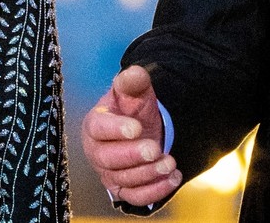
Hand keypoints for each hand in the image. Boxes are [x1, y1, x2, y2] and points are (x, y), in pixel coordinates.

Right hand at [82, 65, 181, 205]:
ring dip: (149, 173)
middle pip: (108, 159)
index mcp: (95, 124)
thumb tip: (135, 72)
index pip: (98, 128)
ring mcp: (108, 173)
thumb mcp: (134, 93)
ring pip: (124, 180)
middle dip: (133, 156)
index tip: (136, 128)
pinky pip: (135, 197)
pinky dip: (155, 191)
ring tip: (170, 162)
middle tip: (155, 148)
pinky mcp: (123, 189)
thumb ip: (133, 81)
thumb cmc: (132, 111)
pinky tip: (174, 177)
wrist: (142, 131)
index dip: (115, 129)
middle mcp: (97, 151)